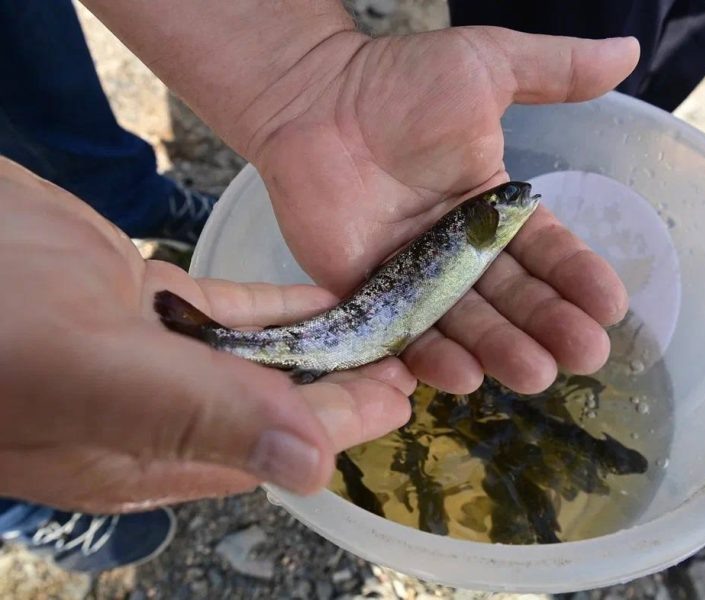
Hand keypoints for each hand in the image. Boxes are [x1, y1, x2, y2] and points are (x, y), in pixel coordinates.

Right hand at [0, 158, 413, 512]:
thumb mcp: (87, 370)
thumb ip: (197, 417)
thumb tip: (309, 465)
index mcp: (137, 454)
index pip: (263, 448)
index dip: (335, 426)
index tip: (398, 399)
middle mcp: (146, 414)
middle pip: (268, 405)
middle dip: (339, 387)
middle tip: (406, 360)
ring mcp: (142, 354)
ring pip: (252, 359)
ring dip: (315, 347)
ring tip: (379, 329)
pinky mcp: (136, 300)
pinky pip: (223, 310)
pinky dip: (274, 306)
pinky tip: (321, 298)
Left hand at [250, 28, 638, 393]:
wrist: (314, 97)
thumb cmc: (399, 81)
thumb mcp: (487, 64)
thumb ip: (556, 70)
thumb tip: (627, 52)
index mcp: (492, 207)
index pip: (546, 251)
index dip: (578, 279)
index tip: (611, 307)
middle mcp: (458, 251)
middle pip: (512, 298)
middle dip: (550, 326)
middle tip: (584, 356)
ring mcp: (414, 278)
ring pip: (467, 324)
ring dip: (503, 351)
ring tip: (535, 374)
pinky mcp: (368, 295)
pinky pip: (404, 334)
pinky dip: (432, 358)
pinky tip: (465, 378)